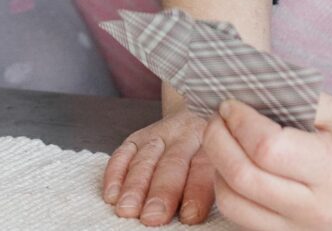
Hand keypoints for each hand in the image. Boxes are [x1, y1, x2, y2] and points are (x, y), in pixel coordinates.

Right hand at [105, 106, 218, 226]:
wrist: (197, 115)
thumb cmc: (211, 156)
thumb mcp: (220, 166)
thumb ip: (211, 187)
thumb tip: (197, 216)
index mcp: (211, 147)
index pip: (203, 170)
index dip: (196, 193)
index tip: (190, 216)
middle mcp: (185, 136)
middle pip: (172, 164)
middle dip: (161, 192)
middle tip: (152, 216)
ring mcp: (159, 134)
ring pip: (145, 159)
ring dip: (134, 186)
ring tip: (128, 209)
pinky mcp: (137, 136)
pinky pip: (123, 153)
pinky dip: (115, 174)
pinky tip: (111, 194)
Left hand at [199, 96, 331, 230]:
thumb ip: (293, 96)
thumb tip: (242, 84)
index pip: (268, 148)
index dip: (239, 121)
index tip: (231, 103)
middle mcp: (317, 209)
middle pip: (243, 177)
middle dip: (218, 141)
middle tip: (217, 118)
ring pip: (234, 204)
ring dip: (216, 168)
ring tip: (224, 142)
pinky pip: (242, 221)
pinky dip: (229, 192)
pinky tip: (236, 167)